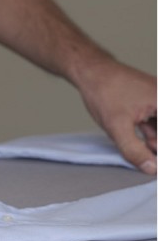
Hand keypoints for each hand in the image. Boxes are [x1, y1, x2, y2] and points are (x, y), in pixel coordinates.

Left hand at [77, 59, 156, 174]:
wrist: (90, 71)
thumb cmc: (105, 92)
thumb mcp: (117, 126)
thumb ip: (134, 150)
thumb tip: (151, 169)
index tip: (155, 167)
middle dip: (156, 148)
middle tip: (151, 165)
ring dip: (155, 144)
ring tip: (148, 160)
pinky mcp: (151, 102)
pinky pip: (156, 123)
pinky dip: (151, 136)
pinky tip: (146, 148)